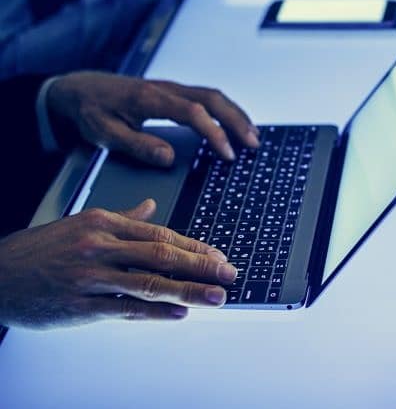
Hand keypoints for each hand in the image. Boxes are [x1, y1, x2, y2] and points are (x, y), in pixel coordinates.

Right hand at [0, 200, 237, 328]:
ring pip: (148, 282)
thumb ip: (122, 217)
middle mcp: (98, 246)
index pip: (160, 234)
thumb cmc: (39, 250)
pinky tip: (178, 314)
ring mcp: (88, 276)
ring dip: (187, 291)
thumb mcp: (81, 223)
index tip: (219, 257)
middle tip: (229, 275)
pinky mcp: (77, 305)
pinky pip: (123, 309)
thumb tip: (152, 206)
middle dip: (200, 267)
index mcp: (103, 223)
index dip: (194, 247)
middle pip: (161, 255)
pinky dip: (154, 312)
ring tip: (216, 297)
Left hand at [47, 71, 259, 166]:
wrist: (79, 90)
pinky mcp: (173, 92)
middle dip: (236, 121)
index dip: (214, 133)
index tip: (227, 154)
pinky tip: (234, 124)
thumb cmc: (91, 112)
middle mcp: (165, 89)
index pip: (193, 112)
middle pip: (212, 99)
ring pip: (213, 95)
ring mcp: (171, 88)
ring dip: (235, 114)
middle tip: (252, 144)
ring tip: (252, 136)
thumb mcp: (105, 134)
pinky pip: (206, 97)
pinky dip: (225, 110)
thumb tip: (168, 157)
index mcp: (150, 99)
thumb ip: (137, 145)